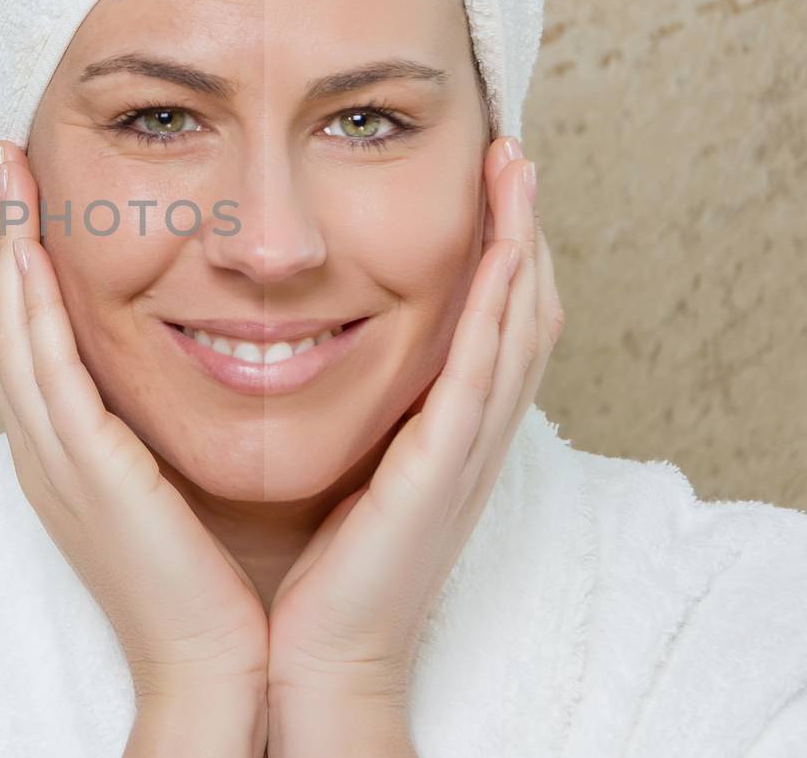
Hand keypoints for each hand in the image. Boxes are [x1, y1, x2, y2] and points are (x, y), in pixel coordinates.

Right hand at [0, 140, 270, 720]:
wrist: (213, 662)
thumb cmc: (208, 576)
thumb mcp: (168, 480)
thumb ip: (154, 421)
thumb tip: (186, 353)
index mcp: (63, 449)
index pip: (26, 334)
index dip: (18, 258)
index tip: (28, 191)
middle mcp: (43, 448)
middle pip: (0, 318)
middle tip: (2, 157)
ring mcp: (54, 459)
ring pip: (8, 331)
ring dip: (3, 246)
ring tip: (6, 173)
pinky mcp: (84, 472)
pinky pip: (44, 372)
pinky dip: (30, 305)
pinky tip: (29, 251)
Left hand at [262, 136, 563, 752]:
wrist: (306, 656)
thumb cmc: (305, 569)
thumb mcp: (328, 467)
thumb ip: (327, 407)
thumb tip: (283, 344)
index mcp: (432, 432)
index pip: (479, 322)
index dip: (490, 249)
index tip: (478, 179)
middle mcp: (462, 434)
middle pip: (516, 310)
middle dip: (519, 227)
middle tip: (512, 150)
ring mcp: (461, 450)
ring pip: (516, 325)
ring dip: (523, 241)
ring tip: (517, 166)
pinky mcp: (444, 468)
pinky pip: (484, 370)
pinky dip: (502, 304)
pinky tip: (505, 249)